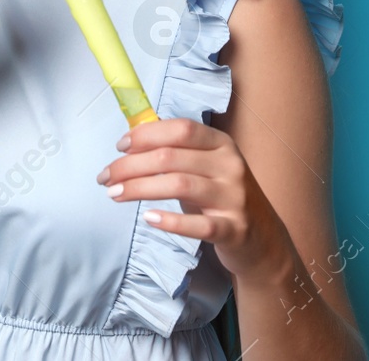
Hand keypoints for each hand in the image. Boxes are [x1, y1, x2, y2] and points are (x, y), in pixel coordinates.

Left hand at [96, 117, 296, 283]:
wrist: (263, 239)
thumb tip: (132, 137)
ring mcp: (234, 197)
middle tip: (106, 177)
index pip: (181, 129)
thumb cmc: (222, 197)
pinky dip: (172, 221)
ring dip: (140, 189)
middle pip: (171, 158)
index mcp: (221, 144)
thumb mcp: (206, 167)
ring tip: (114, 194)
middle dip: (130, 166)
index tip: (120, 146)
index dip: (146, 134)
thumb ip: (177, 152)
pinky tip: (149, 218)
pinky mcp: (234, 229)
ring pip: (180, 185)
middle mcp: (230, 166)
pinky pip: (200, 224)